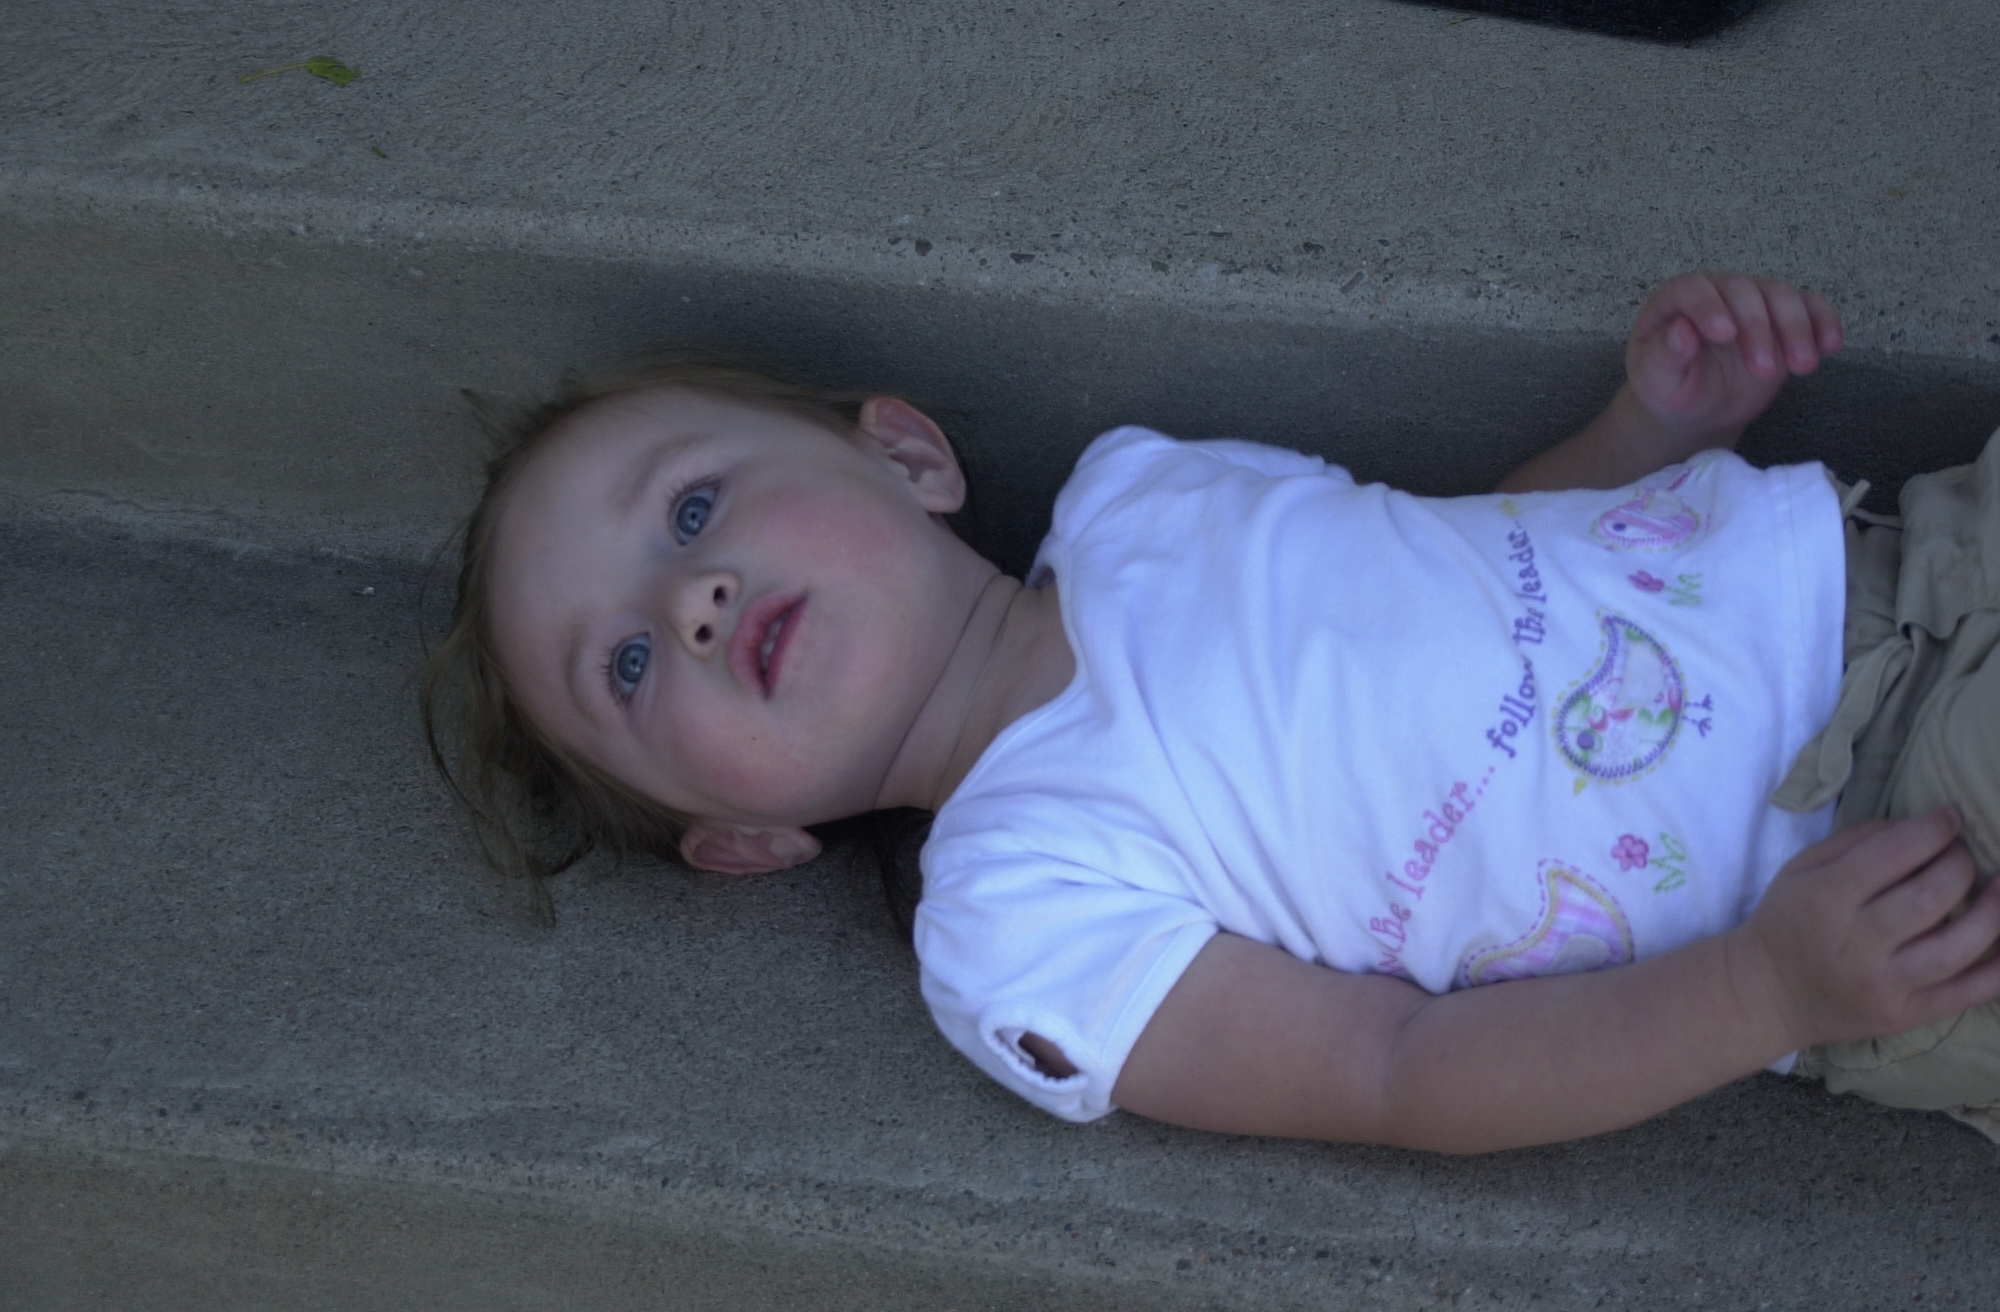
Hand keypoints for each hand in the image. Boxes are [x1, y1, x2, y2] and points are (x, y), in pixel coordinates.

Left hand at [1627, 272, 1843, 443]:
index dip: (1709, 307)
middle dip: (1758, 329)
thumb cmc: (1672, 390)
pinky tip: (1831, 346)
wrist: (1699, 407)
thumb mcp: (1657, 381)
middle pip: (1744, 291)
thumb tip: (1681, 332)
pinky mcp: (1783, 317)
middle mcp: (1717, 292)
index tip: (1725, 335)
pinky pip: (1811, 307)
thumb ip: (1664, 355)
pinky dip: (1825, 323)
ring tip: (1803, 368)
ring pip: (1781, 296)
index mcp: (1675, 301)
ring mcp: (1754, 301)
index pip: (1692, 288)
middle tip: (1763, 371)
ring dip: (1797, 329)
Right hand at [1733, 808, 1999, 1050]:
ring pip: (1958, 946)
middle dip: (1961, 864)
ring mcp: (1884, 984)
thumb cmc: (1786, 922)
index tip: (1952, 818)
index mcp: (1825, 898)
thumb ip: (1855, 842)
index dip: (1935, 829)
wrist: (1765, 995)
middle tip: (1962, 854)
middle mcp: (1857, 942)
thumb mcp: (1800, 870)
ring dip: (1994, 910)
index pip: (1895, 853)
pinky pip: (1967, 994)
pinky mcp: (1904, 1016)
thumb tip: (1920, 828)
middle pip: (1932, 896)